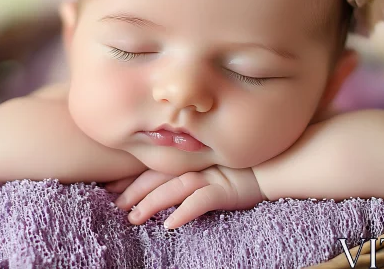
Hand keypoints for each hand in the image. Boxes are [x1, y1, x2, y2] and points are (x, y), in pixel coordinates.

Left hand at [108, 166, 264, 228]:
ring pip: (174, 189)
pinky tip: (170, 224)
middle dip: (134, 192)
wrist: (274, 163)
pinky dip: (184, 212)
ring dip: (152, 203)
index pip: (153, 168)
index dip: (130, 178)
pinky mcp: (225, 190)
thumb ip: (187, 170)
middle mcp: (194, 165)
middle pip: (157, 178)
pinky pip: (201, 202)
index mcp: (188, 159)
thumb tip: (161, 187)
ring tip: (134, 218)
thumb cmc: (241, 165)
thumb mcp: (210, 164)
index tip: (109, 188)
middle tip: (114, 206)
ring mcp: (209, 176)